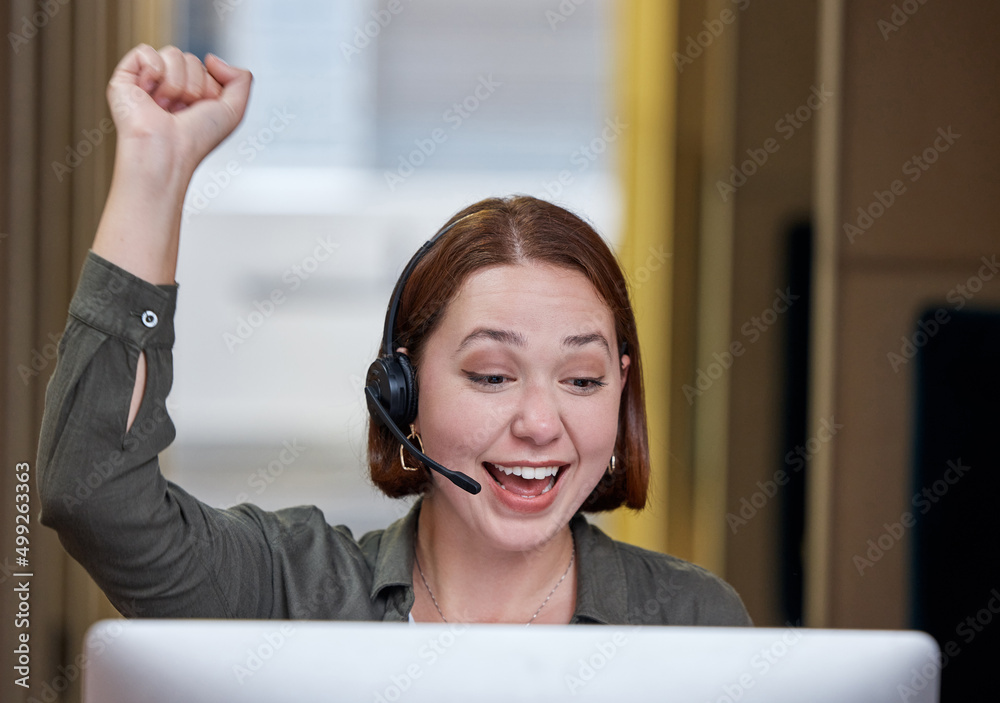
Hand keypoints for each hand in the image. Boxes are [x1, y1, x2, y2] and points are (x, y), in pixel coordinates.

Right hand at [107, 44, 251, 178]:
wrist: (166, 152)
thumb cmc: (196, 139)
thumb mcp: (234, 111)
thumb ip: (241, 80)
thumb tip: (211, 58)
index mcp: (192, 95)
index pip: (206, 68)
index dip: (210, 87)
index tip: (200, 111)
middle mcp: (170, 87)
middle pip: (190, 58)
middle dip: (193, 85)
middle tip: (181, 111)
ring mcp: (148, 81)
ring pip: (172, 53)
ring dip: (176, 84)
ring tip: (164, 107)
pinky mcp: (126, 78)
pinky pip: (146, 51)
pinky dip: (154, 71)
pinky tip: (148, 94)